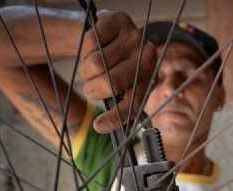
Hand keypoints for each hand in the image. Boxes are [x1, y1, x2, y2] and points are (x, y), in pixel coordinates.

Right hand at [79, 11, 156, 132]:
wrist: (108, 31)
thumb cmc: (115, 64)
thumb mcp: (121, 84)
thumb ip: (118, 104)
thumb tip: (101, 127)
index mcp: (148, 77)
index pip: (133, 102)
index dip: (115, 117)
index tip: (99, 126)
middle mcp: (147, 56)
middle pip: (110, 82)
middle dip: (93, 89)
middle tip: (90, 88)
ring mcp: (134, 37)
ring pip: (96, 64)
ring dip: (86, 70)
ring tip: (91, 68)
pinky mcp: (119, 21)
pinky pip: (91, 43)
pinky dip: (84, 50)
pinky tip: (92, 49)